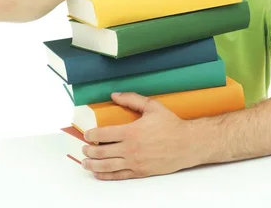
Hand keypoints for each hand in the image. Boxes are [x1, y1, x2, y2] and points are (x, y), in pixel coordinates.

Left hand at [81, 92, 196, 179]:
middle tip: (84, 148)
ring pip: (108, 166)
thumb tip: (114, 95)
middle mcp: (130, 149)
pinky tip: (99, 173)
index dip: (92, 135)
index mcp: (131, 131)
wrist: (186, 144)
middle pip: (102, 151)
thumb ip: (132, 99)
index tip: (87, 134)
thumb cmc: (170, 124)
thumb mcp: (152, 106)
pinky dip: (106, 175)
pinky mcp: (140, 172)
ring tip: (86, 162)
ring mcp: (135, 162)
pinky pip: (119, 175)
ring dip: (93, 164)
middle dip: (90, 150)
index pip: (104, 134)